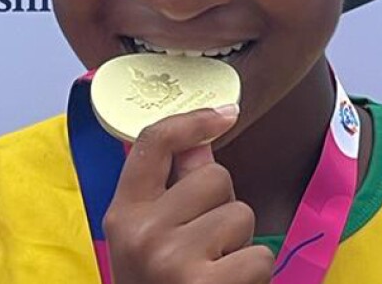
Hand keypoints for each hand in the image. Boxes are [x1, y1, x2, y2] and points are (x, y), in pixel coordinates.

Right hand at [103, 105, 274, 283]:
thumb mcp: (149, 238)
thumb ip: (173, 190)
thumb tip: (203, 141)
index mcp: (122, 214)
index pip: (153, 143)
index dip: (192, 121)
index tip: (225, 113)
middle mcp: (141, 232)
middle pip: (214, 177)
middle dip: (222, 205)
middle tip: (203, 244)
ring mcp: (172, 260)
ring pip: (241, 214)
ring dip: (239, 243)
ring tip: (213, 270)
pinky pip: (259, 255)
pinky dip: (253, 275)